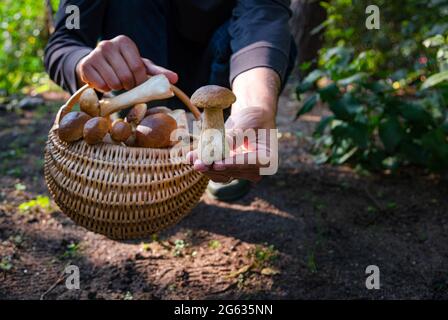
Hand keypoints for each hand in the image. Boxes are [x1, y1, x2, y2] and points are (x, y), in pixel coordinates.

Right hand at [76, 35, 177, 91]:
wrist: (96, 64)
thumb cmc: (123, 65)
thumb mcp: (140, 66)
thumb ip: (157, 73)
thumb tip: (175, 79)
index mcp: (125, 42)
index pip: (138, 68)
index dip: (140, 81)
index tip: (138, 83)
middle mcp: (108, 44)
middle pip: (126, 76)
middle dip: (128, 85)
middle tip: (126, 83)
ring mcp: (95, 54)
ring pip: (113, 82)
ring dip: (117, 88)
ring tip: (116, 82)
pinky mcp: (85, 66)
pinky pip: (100, 85)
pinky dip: (105, 89)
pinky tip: (104, 82)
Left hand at [187, 67, 279, 182]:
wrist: (252, 120)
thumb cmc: (253, 118)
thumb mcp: (246, 123)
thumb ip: (234, 137)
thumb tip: (218, 149)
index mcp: (267, 159)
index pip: (249, 163)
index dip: (232, 165)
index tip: (216, 164)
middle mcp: (256, 170)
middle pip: (233, 172)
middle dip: (213, 167)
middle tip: (197, 162)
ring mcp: (243, 173)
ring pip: (222, 175)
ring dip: (206, 167)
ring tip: (192, 158)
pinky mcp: (231, 172)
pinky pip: (216, 172)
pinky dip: (205, 165)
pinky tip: (192, 158)